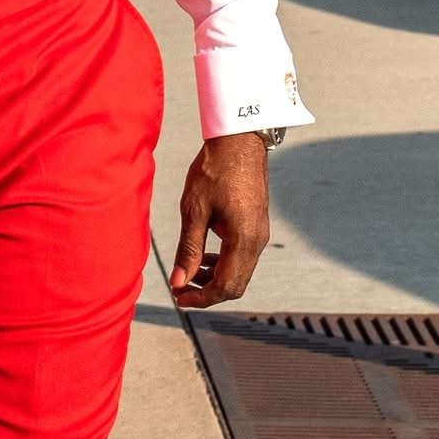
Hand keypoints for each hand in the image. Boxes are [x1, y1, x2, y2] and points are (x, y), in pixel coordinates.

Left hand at [169, 133, 270, 310]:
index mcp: (243, 240)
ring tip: (188, 270)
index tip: (178, 296)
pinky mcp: (257, 225)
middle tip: (180, 288)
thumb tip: (178, 280)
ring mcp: (260, 234)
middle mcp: (257, 241)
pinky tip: (204, 253)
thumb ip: (188, 248)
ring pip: (239, 271)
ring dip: (214, 277)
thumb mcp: (194, 210)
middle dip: (207, 291)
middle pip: (235, 285)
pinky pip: (242, 256)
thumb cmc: (215, 170)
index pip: (225, 286)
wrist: (239, 141)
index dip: (200, 298)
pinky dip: (223, 262)